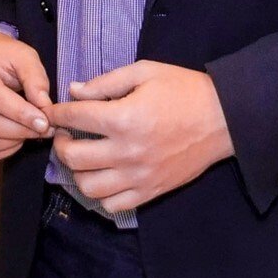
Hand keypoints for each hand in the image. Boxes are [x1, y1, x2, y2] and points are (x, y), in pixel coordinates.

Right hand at [0, 32, 52, 160]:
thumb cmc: (5, 56)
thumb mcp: (24, 57)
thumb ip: (36, 80)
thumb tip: (44, 108)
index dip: (19, 112)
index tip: (44, 121)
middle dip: (19, 130)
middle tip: (44, 129)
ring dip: (13, 141)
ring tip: (32, 131)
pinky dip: (3, 149)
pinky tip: (18, 138)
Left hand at [47, 62, 233, 213]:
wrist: (224, 119)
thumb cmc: (184, 90)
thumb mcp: (145, 72)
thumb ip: (106, 82)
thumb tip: (73, 91)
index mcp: (125, 118)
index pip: (75, 117)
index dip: (57, 112)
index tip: (53, 112)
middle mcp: (127, 151)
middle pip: (73, 158)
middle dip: (60, 144)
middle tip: (65, 134)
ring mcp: (139, 176)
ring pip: (88, 187)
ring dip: (78, 171)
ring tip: (82, 156)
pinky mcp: (151, 191)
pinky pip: (113, 205)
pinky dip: (101, 194)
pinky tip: (104, 175)